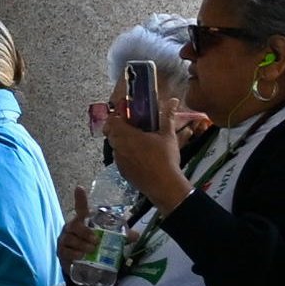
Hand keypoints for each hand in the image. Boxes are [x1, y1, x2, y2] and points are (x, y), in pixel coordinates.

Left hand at [97, 95, 207, 210]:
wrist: (164, 185)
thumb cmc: (165, 158)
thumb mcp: (168, 135)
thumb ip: (167, 116)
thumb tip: (173, 100)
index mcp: (125, 135)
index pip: (111, 120)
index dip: (118, 116)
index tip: (128, 115)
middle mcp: (117, 147)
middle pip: (111, 133)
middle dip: (120, 128)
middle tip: (135, 127)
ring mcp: (118, 161)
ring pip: (115, 146)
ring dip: (123, 142)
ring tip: (140, 141)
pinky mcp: (122, 172)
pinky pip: (120, 159)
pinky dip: (127, 155)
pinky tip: (141, 156)